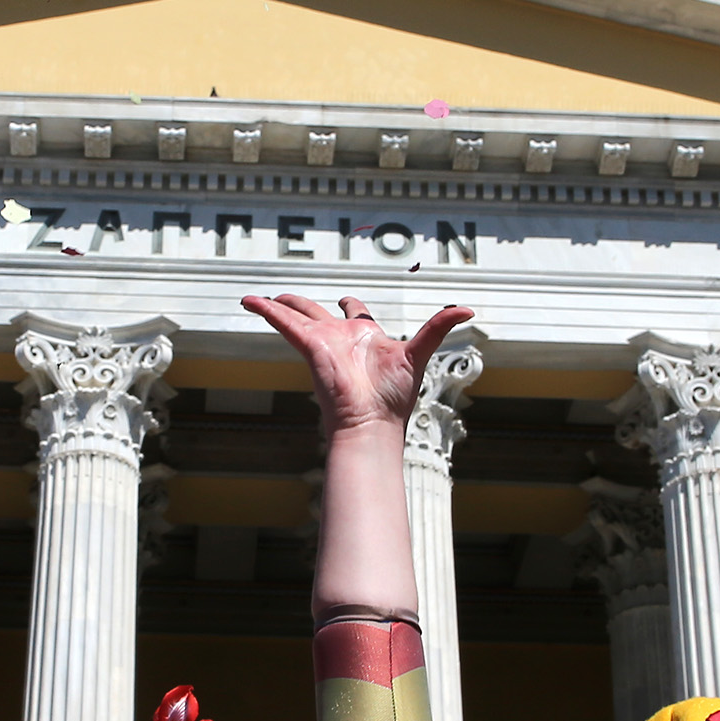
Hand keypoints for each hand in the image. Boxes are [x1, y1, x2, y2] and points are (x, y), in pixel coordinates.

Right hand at [239, 294, 474, 437]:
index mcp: (365, 338)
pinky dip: (267, 311)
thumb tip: (468, 309)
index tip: (347, 299)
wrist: (371, 422)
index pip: (356, 314)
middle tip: (287, 297)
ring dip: (277, 305)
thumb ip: (438, 327)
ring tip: (257, 299)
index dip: (352, 304)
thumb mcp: (419, 353)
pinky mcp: (309, 347)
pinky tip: (250, 300)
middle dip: (303, 304)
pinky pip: (284, 323)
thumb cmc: (394, 397)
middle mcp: (341, 339)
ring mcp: (323, 343)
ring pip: (295, 316)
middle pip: (318, 312)